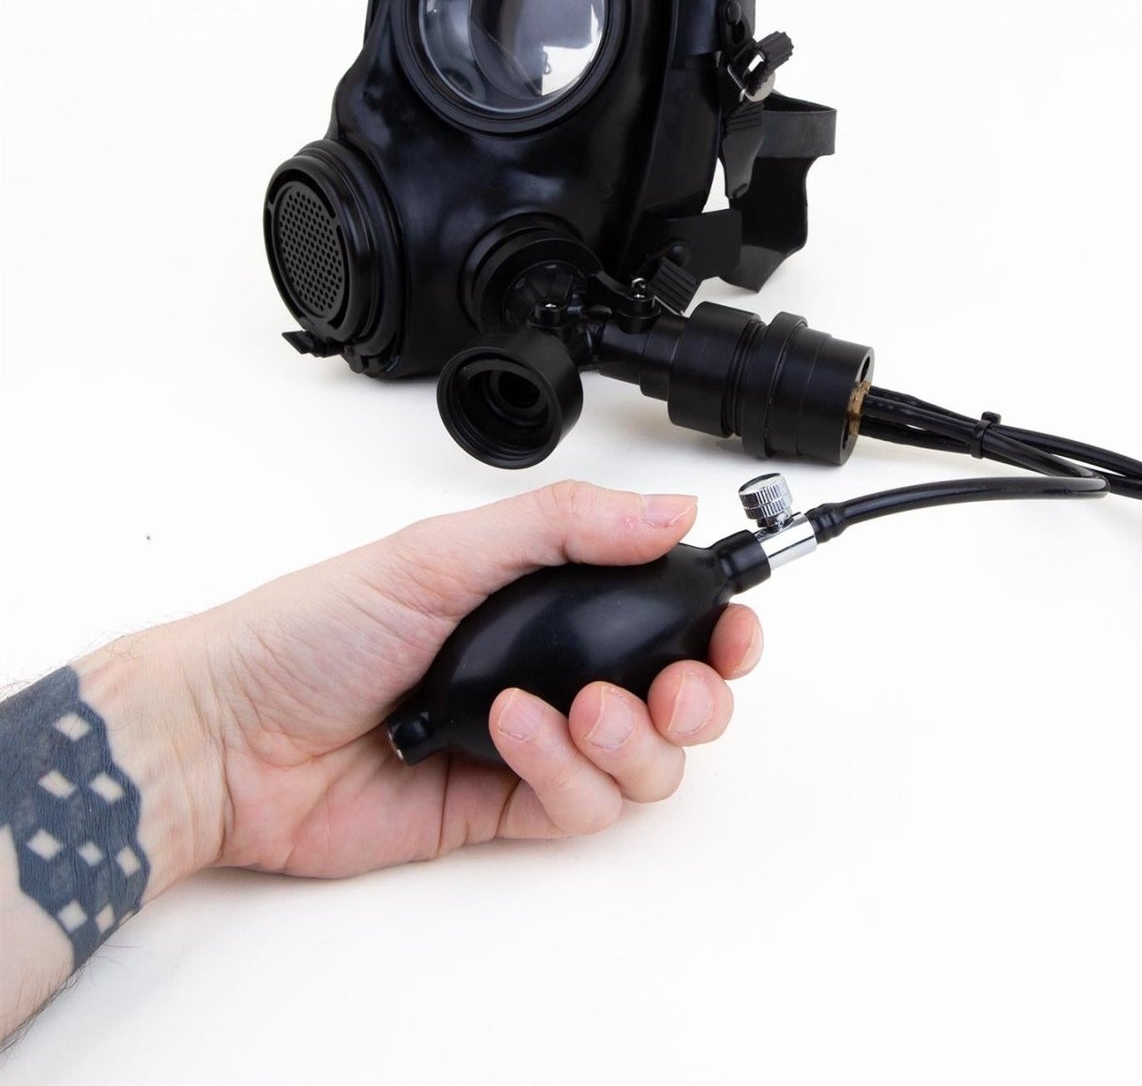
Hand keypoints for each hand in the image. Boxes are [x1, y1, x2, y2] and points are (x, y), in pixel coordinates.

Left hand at [82, 482, 761, 884]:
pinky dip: (567, 773)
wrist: (230, 735)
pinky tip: (516, 733)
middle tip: (682, 687)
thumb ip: (566, 526)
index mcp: (545, 595)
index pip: (664, 609)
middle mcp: (553, 668)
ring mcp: (535, 743)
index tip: (736, 627)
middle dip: (700, 696)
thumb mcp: (444, 549)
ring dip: (631, 738)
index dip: (719, 623)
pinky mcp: (507, 807)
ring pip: (644, 762)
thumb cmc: (315, 629)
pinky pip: (584, 806)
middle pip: (678, 696)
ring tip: (578, 709)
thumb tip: (670, 508)